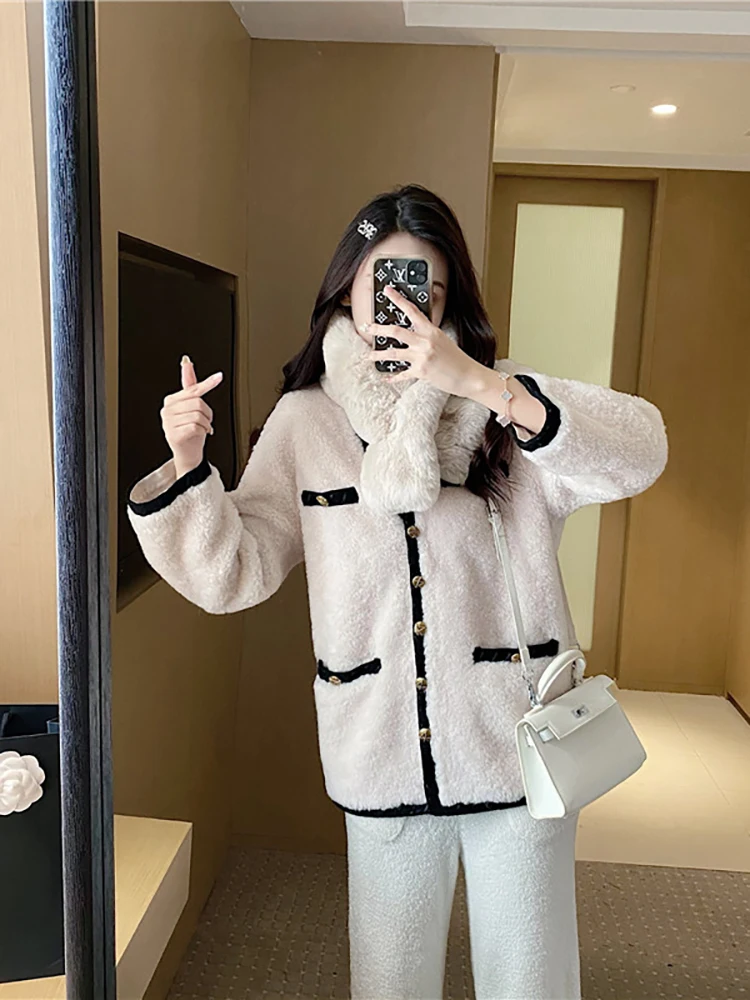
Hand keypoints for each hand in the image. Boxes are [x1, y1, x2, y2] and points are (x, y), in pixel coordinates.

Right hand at [161, 356, 222, 477]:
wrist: (187, 454)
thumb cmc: (191, 430)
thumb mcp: (192, 407)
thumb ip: (190, 385)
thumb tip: (187, 363)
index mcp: (171, 401)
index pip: (193, 390)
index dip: (208, 384)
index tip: (219, 377)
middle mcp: (167, 411)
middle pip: (198, 402)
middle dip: (207, 413)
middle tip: (205, 421)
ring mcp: (168, 423)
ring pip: (198, 415)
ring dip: (206, 424)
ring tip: (201, 429)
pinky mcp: (174, 434)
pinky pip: (196, 427)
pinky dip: (202, 431)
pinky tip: (198, 434)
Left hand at [365, 286, 485, 396]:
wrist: (468, 376)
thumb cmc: (457, 359)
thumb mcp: (443, 340)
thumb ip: (427, 335)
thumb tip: (414, 332)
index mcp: (431, 330)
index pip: (412, 310)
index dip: (398, 299)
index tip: (387, 291)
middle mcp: (425, 341)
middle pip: (396, 331)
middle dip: (378, 328)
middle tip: (366, 327)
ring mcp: (422, 356)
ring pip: (393, 353)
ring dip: (378, 355)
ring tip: (368, 356)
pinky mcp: (421, 371)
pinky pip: (402, 374)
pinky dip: (393, 377)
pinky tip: (386, 378)